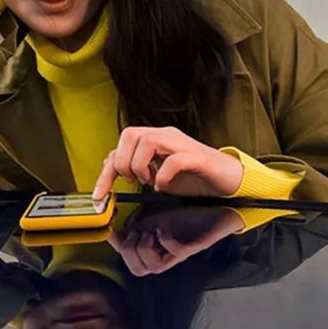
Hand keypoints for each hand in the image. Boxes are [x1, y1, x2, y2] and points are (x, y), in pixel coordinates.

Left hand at [92, 126, 243, 199]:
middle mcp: (166, 136)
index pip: (121, 145)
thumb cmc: (194, 176)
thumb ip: (136, 169)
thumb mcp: (158, 175)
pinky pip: (174, 159)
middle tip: (134, 181)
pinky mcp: (197, 157)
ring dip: (141, 166)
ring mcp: (181, 144)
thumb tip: (109, 168)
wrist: (228, 180)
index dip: (106, 171)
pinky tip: (164, 187)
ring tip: (150, 182)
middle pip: (130, 134)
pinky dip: (163, 176)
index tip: (99, 194)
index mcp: (155, 139)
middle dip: (123, 162)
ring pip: (148, 140)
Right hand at [108, 206, 244, 275]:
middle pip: (139, 270)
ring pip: (154, 267)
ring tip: (150, 231)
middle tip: (136, 233)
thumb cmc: (190, 216)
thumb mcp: (157, 219)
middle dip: (130, 251)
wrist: (218, 208)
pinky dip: (166, 239)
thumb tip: (115, 229)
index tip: (115, 232)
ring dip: (145, 247)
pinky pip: (175, 251)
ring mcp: (179, 253)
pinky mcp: (194, 246)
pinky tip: (165, 228)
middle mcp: (166, 256)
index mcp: (157, 250)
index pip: (132, 263)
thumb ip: (138, 226)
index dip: (120, 250)